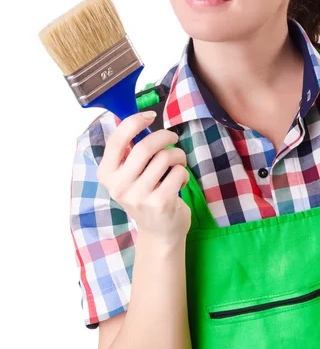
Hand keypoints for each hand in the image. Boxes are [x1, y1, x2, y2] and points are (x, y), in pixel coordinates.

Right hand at [97, 111, 190, 244]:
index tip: (149, 116)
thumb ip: (129, 151)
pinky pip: (178, 172)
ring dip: (177, 155)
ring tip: (177, 163)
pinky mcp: (160, 203)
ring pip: (165, 157)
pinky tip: (178, 181)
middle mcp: (119, 186)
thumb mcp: (128, 175)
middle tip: (173, 138)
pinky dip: (183, 173)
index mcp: (106, 174)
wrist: (158, 232)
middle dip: (164, 136)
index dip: (134, 122)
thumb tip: (141, 119)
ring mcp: (139, 196)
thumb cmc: (145, 195)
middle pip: (145, 146)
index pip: (117, 140)